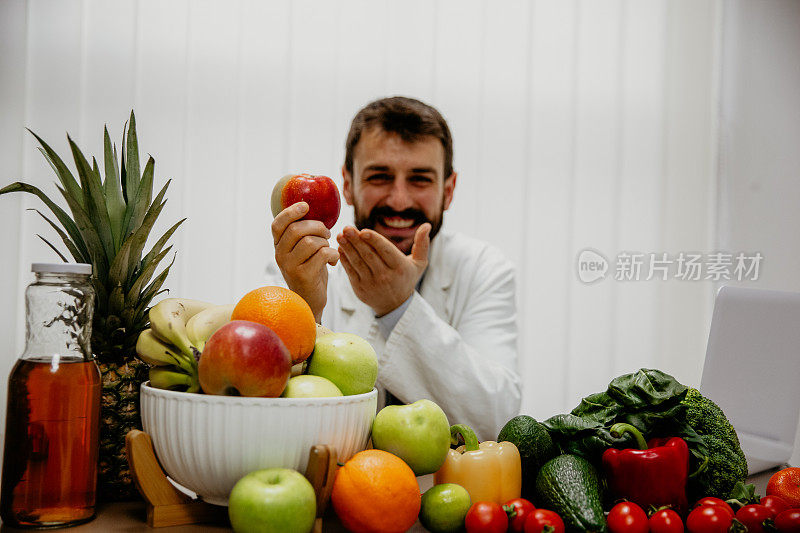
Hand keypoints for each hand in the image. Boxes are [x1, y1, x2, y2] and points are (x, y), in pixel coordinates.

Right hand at [271, 202, 338, 321]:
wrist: (310, 301)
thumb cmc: (310, 271)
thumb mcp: (302, 251)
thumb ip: (303, 234)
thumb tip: (313, 209)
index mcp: (279, 246)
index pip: (277, 224)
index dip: (290, 212)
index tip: (306, 205)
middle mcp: (280, 255)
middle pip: (297, 229)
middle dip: (318, 227)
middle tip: (327, 233)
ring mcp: (289, 266)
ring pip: (311, 241)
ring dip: (326, 242)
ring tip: (329, 249)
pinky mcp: (303, 275)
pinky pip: (322, 254)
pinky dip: (332, 254)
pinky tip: (333, 261)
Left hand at [336, 223, 430, 316]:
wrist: (395, 305)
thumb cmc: (406, 278)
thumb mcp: (419, 264)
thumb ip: (422, 244)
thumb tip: (427, 225)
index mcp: (400, 267)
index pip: (385, 251)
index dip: (374, 240)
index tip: (363, 231)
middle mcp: (385, 276)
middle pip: (369, 255)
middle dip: (356, 241)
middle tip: (347, 228)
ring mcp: (371, 283)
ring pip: (358, 262)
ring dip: (348, 248)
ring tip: (341, 235)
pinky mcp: (360, 288)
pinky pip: (350, 271)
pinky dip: (344, 259)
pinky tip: (340, 248)